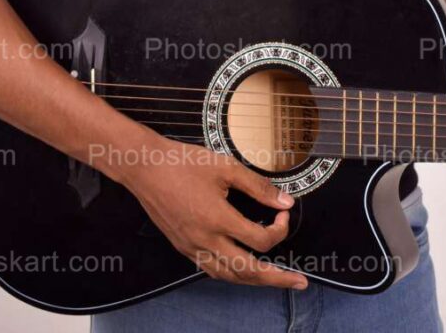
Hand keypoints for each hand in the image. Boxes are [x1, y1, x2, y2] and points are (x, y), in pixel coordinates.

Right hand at [121, 131, 308, 288]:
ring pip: (229, 276)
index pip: (260, 240)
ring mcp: (192, 247)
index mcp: (218, 220)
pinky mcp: (183, 247)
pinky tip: (241, 269)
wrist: (145, 167)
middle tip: (300, 282)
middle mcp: (206, 240)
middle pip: (249, 271)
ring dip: (256, 280)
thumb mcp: (225, 166)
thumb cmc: (183, 162)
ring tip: (275, 280)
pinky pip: (212, 270)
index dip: (280, 228)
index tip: (283, 211)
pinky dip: (232, 274)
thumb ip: (257, 186)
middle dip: (278, 278)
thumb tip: (285, 201)